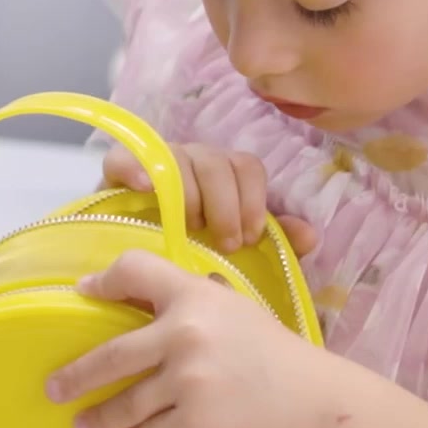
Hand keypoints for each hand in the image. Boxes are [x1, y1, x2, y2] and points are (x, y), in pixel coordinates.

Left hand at [46, 250, 325, 427]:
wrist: (315, 400)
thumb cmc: (274, 350)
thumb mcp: (236, 308)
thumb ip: (196, 298)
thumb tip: (151, 297)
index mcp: (194, 296)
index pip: (133, 271)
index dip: (103, 282)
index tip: (83, 295)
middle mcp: (184, 334)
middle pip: (111, 354)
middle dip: (76, 376)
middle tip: (54, 388)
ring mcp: (187, 382)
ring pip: (125, 404)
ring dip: (99, 418)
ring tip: (84, 425)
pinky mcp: (194, 424)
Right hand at [101, 143, 317, 259]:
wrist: (136, 270)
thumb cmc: (194, 256)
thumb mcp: (238, 252)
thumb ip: (274, 242)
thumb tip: (310, 235)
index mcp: (224, 175)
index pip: (246, 166)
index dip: (254, 200)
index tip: (250, 237)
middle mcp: (192, 161)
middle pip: (215, 162)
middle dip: (225, 205)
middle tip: (225, 245)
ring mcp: (154, 163)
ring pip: (178, 158)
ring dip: (189, 195)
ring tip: (189, 230)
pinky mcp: (118, 173)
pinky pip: (124, 157)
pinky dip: (134, 168)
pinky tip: (144, 189)